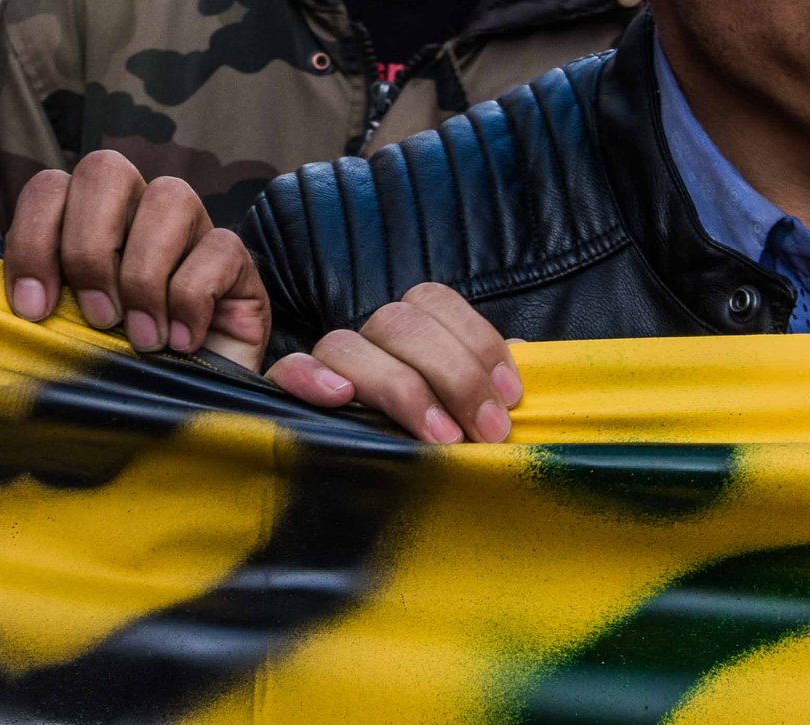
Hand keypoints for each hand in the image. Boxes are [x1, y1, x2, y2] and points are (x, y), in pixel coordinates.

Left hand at [3, 150, 269, 366]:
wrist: (190, 411)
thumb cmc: (120, 369)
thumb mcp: (70, 338)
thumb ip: (46, 309)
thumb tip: (25, 306)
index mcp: (85, 218)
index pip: (49, 188)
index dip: (34, 240)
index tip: (34, 309)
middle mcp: (137, 208)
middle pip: (106, 169)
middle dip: (90, 247)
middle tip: (97, 317)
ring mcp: (191, 226)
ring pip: (169, 195)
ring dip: (144, 274)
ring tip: (142, 339)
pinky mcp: (237, 258)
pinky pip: (218, 248)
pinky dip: (192, 300)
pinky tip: (181, 343)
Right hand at [265, 283, 522, 443]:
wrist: (357, 508)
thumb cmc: (427, 454)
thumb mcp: (463, 419)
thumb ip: (486, 389)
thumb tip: (523, 367)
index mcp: (408, 336)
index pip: (434, 300)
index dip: (476, 340)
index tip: (509, 397)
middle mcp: (367, 343)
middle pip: (399, 321)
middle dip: (453, 373)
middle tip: (487, 430)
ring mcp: (325, 367)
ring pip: (347, 343)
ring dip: (401, 388)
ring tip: (440, 438)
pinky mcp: (286, 396)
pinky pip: (287, 370)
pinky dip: (311, 376)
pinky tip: (340, 398)